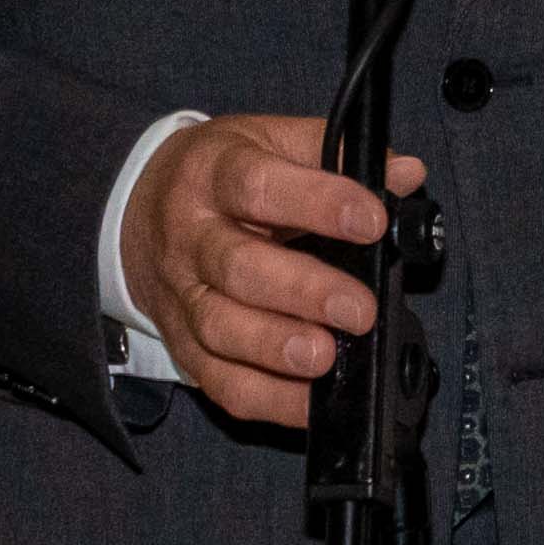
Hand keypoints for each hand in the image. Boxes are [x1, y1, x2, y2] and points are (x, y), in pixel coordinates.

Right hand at [121, 114, 428, 432]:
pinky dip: (266, 398)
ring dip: (275, 349)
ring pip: (220, 328)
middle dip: (302, 292)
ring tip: (324, 359)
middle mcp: (190, 236)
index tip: (371, 221)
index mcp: (213, 173)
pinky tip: (309, 402)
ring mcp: (182, 295)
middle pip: (237, 267)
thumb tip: (406, 174)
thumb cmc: (220, 178)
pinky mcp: (183, 344)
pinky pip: (218, 380)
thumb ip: (336, 153)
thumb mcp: (268, 142)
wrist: (138, 213)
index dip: (317, 202)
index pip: (258, 185)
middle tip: (358, 309)